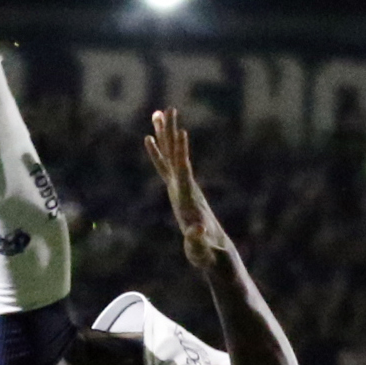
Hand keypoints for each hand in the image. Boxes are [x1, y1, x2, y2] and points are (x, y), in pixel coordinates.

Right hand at [142, 109, 232, 270]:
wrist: (215, 253)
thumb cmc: (206, 254)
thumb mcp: (201, 251)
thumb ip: (198, 241)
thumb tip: (198, 230)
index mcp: (189, 198)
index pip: (183, 170)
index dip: (181, 152)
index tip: (180, 131)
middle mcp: (186, 187)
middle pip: (176, 155)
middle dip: (171, 133)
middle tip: (167, 109)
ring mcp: (181, 187)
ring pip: (170, 156)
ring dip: (164, 134)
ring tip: (157, 112)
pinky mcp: (177, 190)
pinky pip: (165, 166)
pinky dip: (157, 151)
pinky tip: (150, 138)